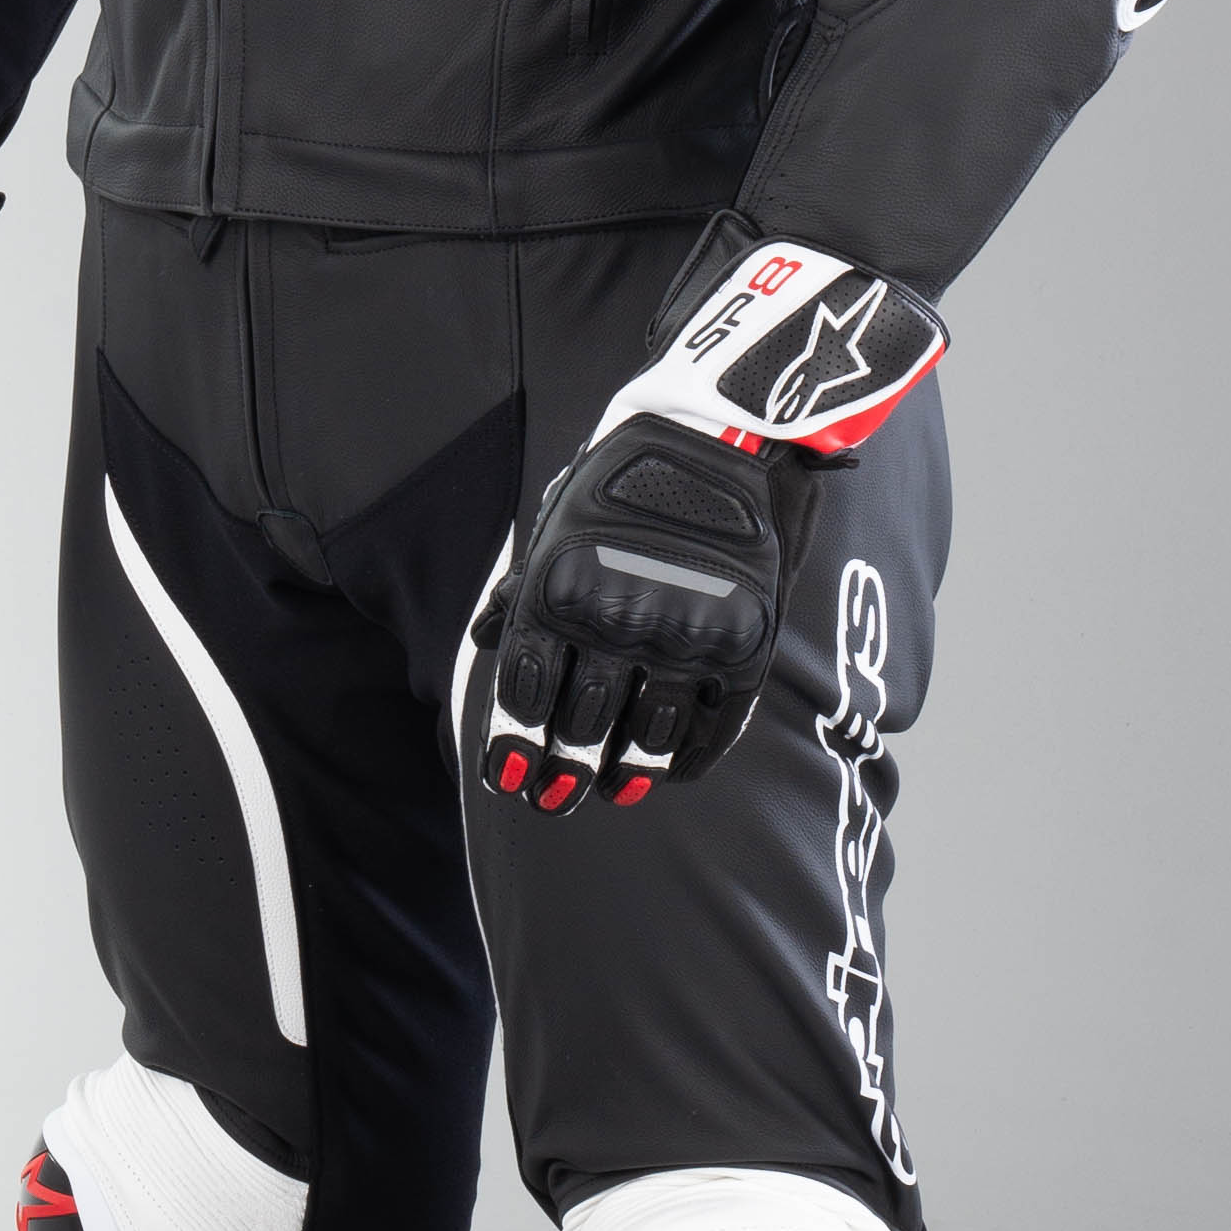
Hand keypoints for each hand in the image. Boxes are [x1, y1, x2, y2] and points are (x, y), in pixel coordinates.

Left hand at [477, 239, 943, 814]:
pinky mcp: (743, 640)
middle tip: (555, 801)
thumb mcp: (557, 521)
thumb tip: (488, 644)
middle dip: (562, 773)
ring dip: (624, 773)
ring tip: (612, 791)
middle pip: (581, 727)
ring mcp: (685, 634)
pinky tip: (673, 771)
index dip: (516, 747)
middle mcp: (618, 619)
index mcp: (561, 592)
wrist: (724, 430)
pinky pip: (716, 725)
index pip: (526, 694)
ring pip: (647, 736)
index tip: (511, 781)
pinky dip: (691, 757)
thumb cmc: (627, 472)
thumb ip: (521, 589)